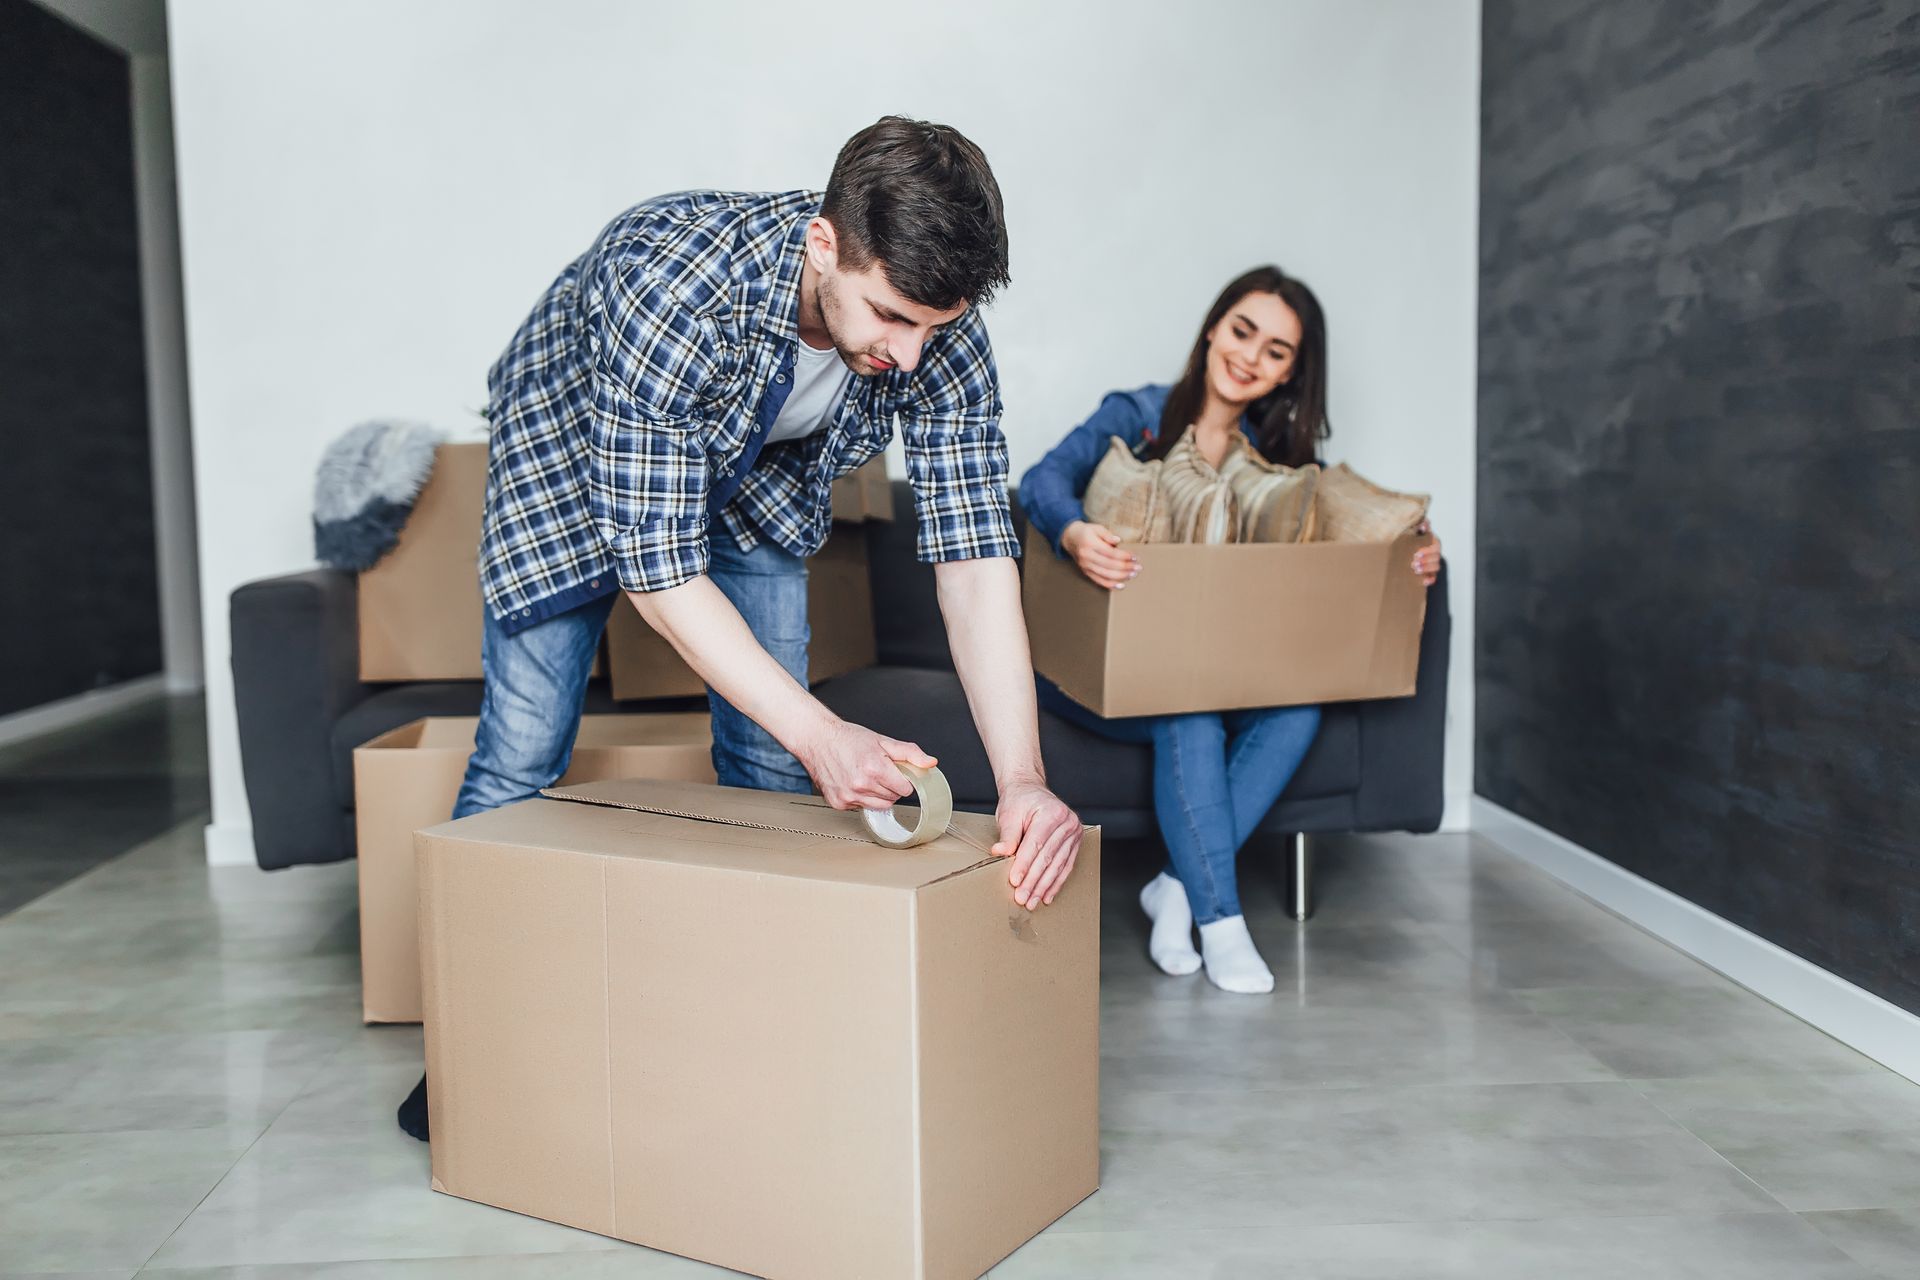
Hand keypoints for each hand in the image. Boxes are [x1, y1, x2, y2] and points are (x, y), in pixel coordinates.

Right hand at [795, 719, 935, 811]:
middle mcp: (861, 785)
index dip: (903, 780)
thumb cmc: (848, 738)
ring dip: (878, 794)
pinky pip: (861, 807)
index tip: (895, 772)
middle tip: (878, 770)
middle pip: (893, 798)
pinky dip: (862, 798)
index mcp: (875, 768)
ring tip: (867, 776)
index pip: (905, 789)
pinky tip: (854, 782)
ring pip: (879, 806)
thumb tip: (930, 763)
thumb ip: (910, 753)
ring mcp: (849, 796)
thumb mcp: (883, 741)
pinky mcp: (839, 803)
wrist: (817, 739)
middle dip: (891, 786)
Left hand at [993, 779, 1082, 908]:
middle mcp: (1067, 822)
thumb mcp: (1009, 814)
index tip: (1015, 882)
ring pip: (1058, 865)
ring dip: (1045, 886)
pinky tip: (1047, 895)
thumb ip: (1007, 835)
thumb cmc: (1019, 801)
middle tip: (1023, 898)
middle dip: (1034, 881)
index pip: (1036, 844)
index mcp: (1051, 813)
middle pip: (1048, 857)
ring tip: (1034, 901)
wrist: (1030, 790)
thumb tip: (1000, 852)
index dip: (1024, 865)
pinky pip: (1066, 865)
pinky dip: (1056, 882)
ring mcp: (1074, 832)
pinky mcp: (1075, 842)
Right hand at [1061, 520, 1137, 590]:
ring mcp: (1085, 566)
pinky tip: (1121, 585)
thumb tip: (1118, 540)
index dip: (1124, 556)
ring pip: (1106, 575)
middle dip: (1126, 567)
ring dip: (1121, 576)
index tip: (1135, 557)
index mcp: (1090, 544)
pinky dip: (1111, 585)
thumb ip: (1107, 534)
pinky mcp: (1086, 572)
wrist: (1070, 538)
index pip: (1111, 553)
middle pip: (1110, 565)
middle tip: (1138, 567)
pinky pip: (1099, 581)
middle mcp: (1087, 557)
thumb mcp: (1096, 528)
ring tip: (1133, 574)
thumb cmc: (1086, 532)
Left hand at [1412, 521, 1441, 586]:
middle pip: (1437, 556)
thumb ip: (1418, 527)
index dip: (1427, 550)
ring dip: (1426, 568)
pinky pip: (1434, 578)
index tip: (1416, 553)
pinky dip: (1430, 580)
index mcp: (1432, 542)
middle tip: (1413, 562)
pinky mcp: (1430, 573)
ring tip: (1415, 569)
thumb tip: (1425, 523)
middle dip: (1426, 560)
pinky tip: (1423, 581)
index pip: (1436, 545)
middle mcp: (1435, 552)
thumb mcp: (1412, 533)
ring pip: (1436, 566)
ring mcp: (1433, 563)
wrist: (1400, 554)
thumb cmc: (1408, 541)